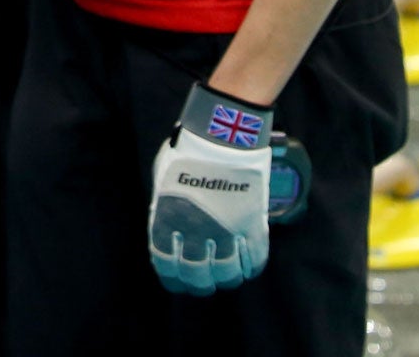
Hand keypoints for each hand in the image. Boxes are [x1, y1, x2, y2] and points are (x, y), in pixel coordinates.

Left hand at [147, 84, 273, 295]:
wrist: (220, 134)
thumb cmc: (186, 151)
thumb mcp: (162, 180)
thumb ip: (164, 207)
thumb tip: (169, 226)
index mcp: (167, 221)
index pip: (167, 265)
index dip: (174, 279)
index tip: (180, 282)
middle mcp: (195, 233)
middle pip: (198, 275)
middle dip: (201, 284)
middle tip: (206, 283)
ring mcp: (225, 231)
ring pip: (228, 273)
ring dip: (228, 279)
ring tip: (229, 276)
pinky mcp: (251, 224)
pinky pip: (255, 258)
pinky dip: (252, 268)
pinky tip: (249, 268)